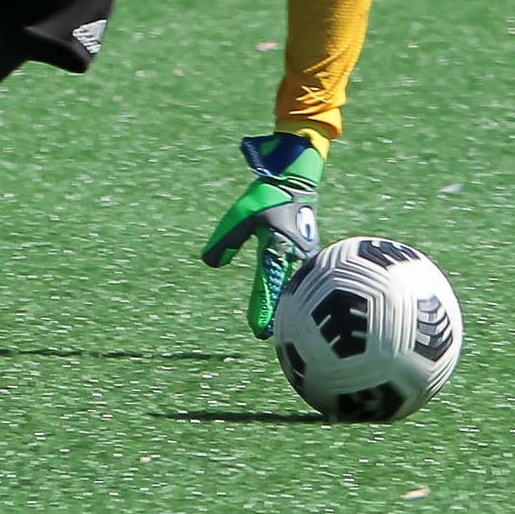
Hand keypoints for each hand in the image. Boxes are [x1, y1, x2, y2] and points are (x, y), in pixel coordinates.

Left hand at [200, 133, 323, 339]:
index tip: (258, 331)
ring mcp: (302, 253)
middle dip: (275, 311)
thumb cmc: (266, 195)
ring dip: (284, 299)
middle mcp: (291, 255)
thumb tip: (210, 263)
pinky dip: (290, 284)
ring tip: (281, 320)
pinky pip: (296, 271)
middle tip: (267, 334)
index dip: (261, 308)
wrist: (295, 179)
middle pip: (281, 289)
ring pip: (291, 281)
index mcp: (275, 248)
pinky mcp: (305, 248)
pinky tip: (291, 295)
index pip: (266, 285)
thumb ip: (225, 240)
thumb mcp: (240, 216)